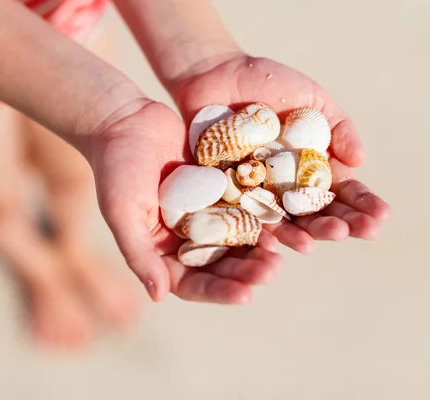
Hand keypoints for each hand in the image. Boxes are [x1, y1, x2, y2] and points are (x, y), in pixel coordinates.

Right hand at [91, 100, 281, 302]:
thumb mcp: (122, 212)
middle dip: (245, 273)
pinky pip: (243, 207)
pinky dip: (260, 217)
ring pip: (236, 240)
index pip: (190, 283)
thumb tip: (158, 295)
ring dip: (257, 251)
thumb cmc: (116, 168)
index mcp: (159, 250)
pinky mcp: (218, 189)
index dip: (218, 292)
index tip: (245, 296)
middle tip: (271, 272)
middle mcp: (184, 237)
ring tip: (279, 257)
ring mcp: (203, 213)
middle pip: (219, 265)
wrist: (126, 120)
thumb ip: (138, 253)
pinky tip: (280, 222)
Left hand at [170, 53, 391, 252]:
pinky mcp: (226, 192)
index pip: (341, 192)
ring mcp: (256, 191)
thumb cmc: (268, 83)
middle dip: (334, 225)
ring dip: (299, 235)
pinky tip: (270, 243)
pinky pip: (241, 217)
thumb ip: (339, 127)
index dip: (361, 206)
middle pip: (313, 213)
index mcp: (311, 166)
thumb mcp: (312, 99)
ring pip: (280, 221)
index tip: (380, 218)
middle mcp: (286, 185)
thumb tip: (360, 162)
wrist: (216, 75)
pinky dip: (256, 232)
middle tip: (349, 232)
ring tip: (312, 244)